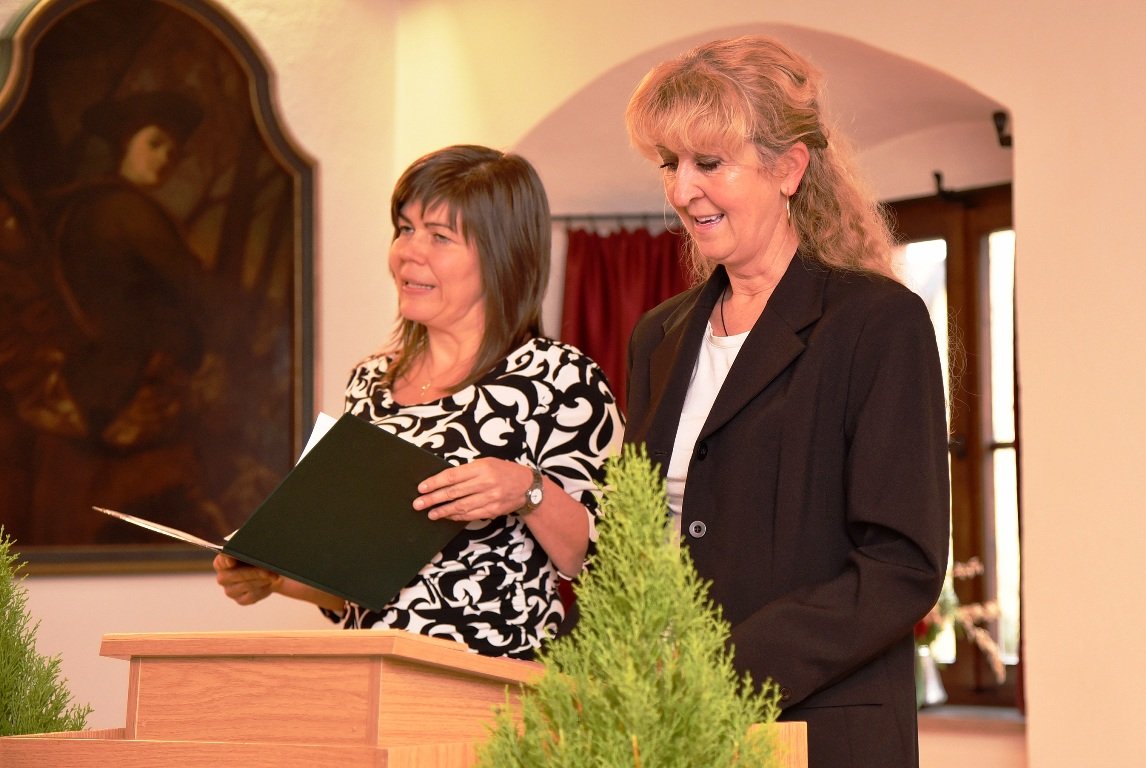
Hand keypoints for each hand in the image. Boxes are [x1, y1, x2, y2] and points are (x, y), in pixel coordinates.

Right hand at [213, 553, 281, 605]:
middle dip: (255, 571)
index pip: (221, 561)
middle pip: (238, 574)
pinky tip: (270, 582)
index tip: (231, 561)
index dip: (226, 561)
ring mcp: (230, 591)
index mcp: (221, 562)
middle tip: (269, 569)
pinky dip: (264, 588)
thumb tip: (255, 554)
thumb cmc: (258, 557)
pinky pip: (254, 595)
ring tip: (274, 574)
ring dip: (263, 579)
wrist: (267, 572)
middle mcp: (223, 578)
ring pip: (248, 585)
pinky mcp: (241, 600)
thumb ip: (249, 550)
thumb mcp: (253, 551)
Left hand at [413, 458, 533, 521]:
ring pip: (460, 506)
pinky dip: (457, 516)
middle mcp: (485, 483)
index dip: (435, 482)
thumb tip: (444, 480)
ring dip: (443, 511)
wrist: (528, 486)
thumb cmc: (504, 471)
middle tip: (418, 503)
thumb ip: (467, 471)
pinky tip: (447, 516)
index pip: (452, 476)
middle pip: (453, 492)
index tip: (422, 488)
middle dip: (433, 499)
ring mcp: (490, 498)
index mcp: (482, 467)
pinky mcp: (493, 510)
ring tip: (430, 513)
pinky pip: (470, 515)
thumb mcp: (487, 463)